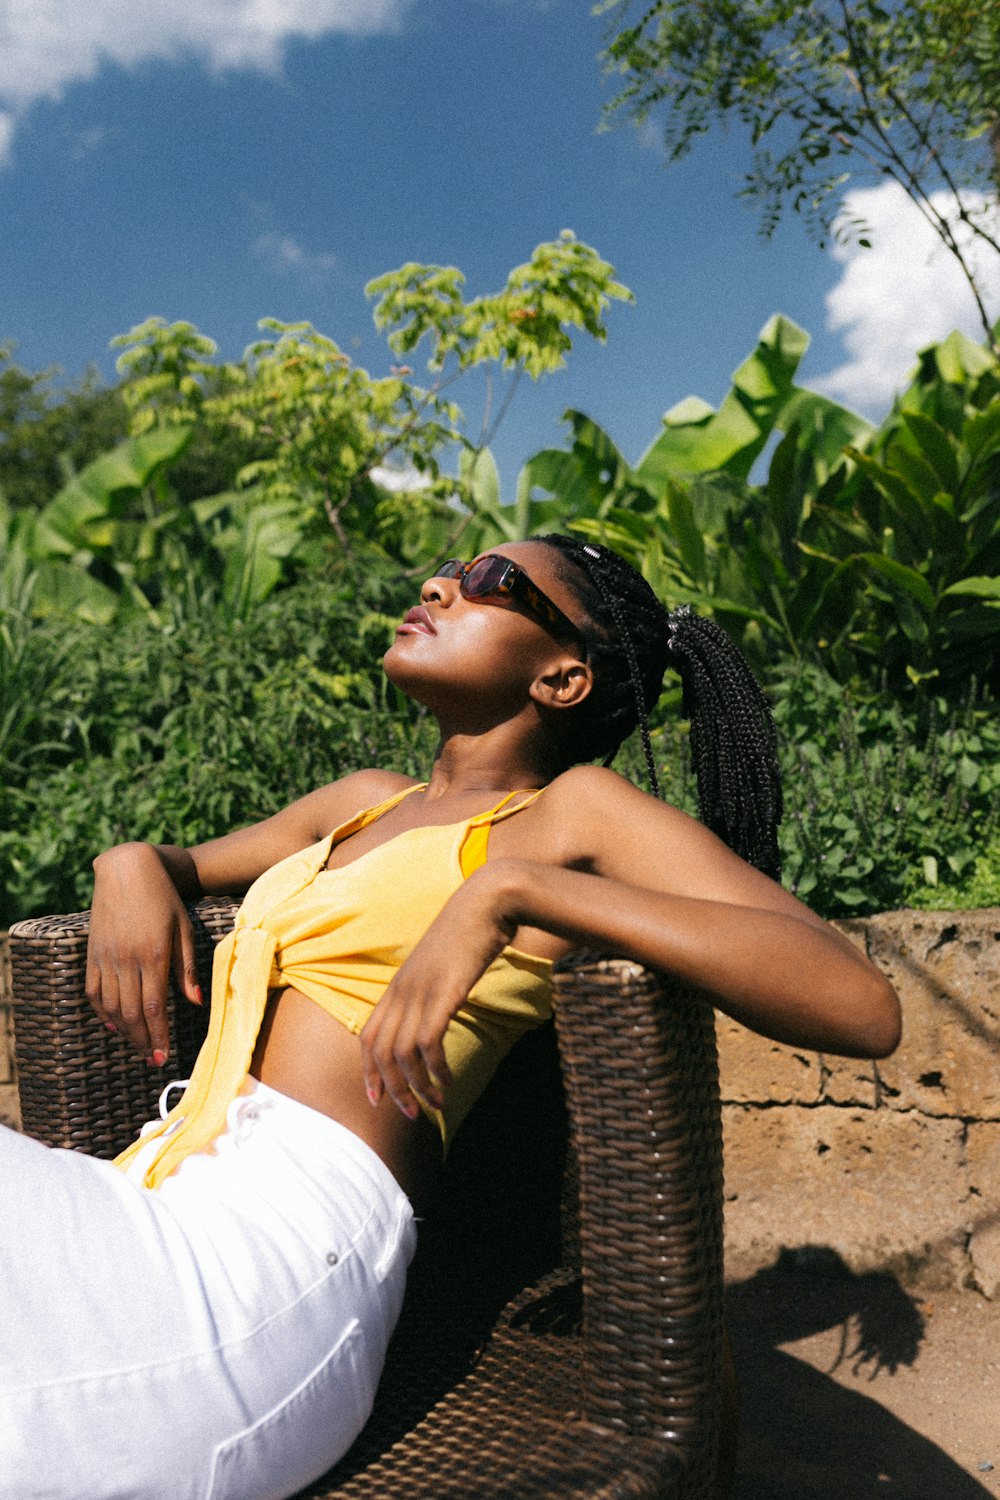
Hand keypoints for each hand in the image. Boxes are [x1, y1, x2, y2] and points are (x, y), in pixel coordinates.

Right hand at [86, 843, 202, 1066]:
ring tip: (137, 1045)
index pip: (155, 1007)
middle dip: (142, 1039)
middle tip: (152, 1059)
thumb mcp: (184, 929)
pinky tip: (113, 1024)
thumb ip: (187, 967)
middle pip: (132, 1012)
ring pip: (112, 1006)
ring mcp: (106, 957)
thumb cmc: (164, 899)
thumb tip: (196, 1002)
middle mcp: (126, 959)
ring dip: (124, 1031)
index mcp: (153, 955)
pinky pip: (93, 991)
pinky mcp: (93, 953)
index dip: (158, 1034)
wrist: (128, 870)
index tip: (163, 1055)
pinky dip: (101, 1011)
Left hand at [359, 863, 520, 1119]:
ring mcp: (421, 991)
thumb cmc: (470, 932)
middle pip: (380, 1051)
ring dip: (417, 1087)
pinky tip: (449, 1080)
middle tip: (410, 1114)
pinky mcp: (444, 993)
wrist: (487, 901)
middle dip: (392, 1089)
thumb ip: (432, 988)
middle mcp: (402, 990)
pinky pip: (428, 1043)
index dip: (369, 1071)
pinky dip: (435, 1068)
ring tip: (436, 1104)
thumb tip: (436, 1012)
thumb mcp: (441, 964)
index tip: (376, 1099)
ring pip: (402, 1054)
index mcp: (398, 984)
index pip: (368, 1035)